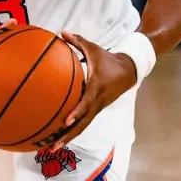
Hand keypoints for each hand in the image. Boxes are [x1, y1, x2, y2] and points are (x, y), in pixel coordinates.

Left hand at [50, 31, 137, 150]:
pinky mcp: (95, 111)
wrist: (129, 71)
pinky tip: (57, 138)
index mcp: (96, 88)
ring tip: (51, 148)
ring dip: (68, 138)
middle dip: (67, 136)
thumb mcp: (94, 48)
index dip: (77, 112)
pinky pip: (83, 123)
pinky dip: (71, 132)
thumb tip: (61, 32)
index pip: (86, 103)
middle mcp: (97, 102)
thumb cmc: (108, 59)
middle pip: (82, 123)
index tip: (66, 121)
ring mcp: (97, 108)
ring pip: (82, 127)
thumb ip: (77, 41)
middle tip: (52, 146)